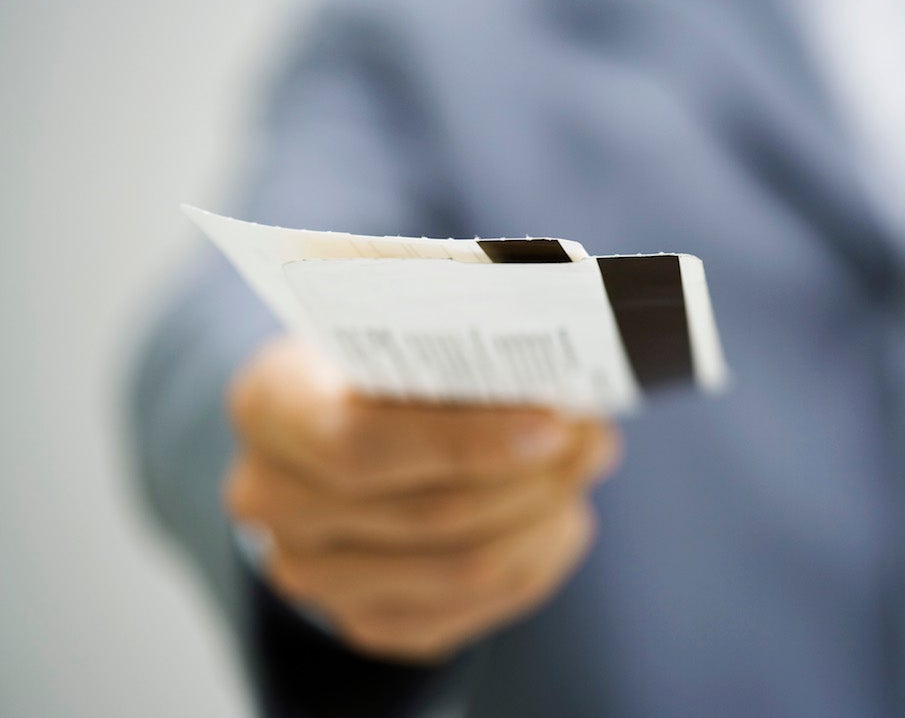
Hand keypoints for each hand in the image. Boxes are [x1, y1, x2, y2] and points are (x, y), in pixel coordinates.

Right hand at [222, 336, 619, 662]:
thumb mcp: (402, 324)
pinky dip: (532, 562)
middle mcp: (270, 499)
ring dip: (542, 517)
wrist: (338, 428)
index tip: (553, 424)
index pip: (360, 442)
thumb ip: (465, 348)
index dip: (464, 441)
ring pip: (459, 567)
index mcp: (270, 407)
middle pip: (427, 512)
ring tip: (584, 468)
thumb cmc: (381, 360)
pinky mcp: (363, 619)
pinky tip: (558, 517)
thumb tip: (568, 389)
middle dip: (531, 477)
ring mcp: (311, 572)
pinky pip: (469, 608)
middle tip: (594, 437)